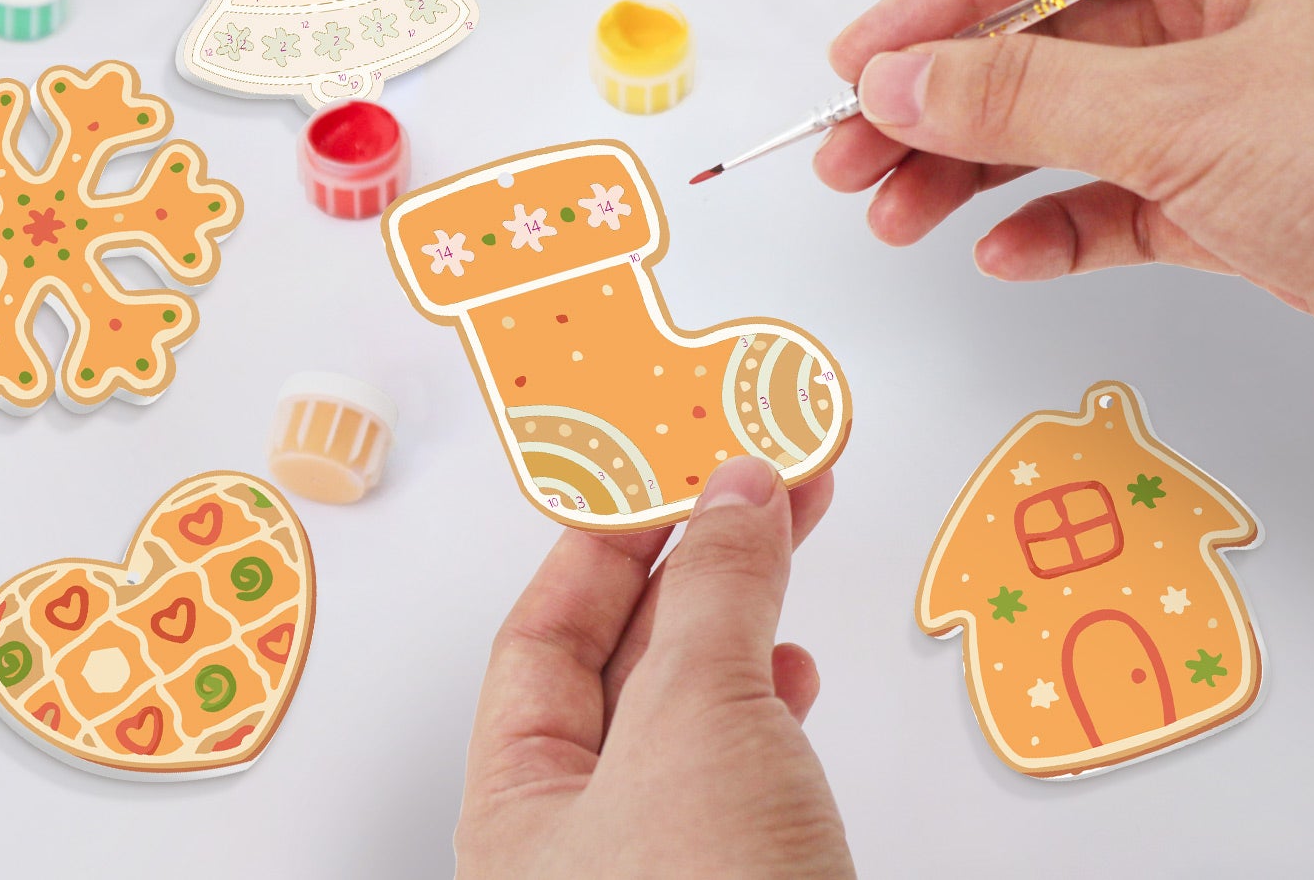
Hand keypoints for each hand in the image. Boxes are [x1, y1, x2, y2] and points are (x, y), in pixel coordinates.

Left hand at [455, 458, 853, 879]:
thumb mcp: (696, 718)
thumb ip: (716, 592)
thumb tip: (736, 494)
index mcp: (519, 805)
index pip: (543, 636)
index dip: (605, 543)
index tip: (665, 474)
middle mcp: (581, 838)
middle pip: (626, 658)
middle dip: (696, 561)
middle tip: (749, 483)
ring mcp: (664, 860)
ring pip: (693, 704)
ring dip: (744, 615)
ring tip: (786, 532)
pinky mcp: (740, 875)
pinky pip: (744, 759)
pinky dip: (773, 698)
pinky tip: (795, 669)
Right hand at [815, 0, 1313, 364]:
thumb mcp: (1186, 116)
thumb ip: (1021, 95)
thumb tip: (887, 81)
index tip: (866, 61)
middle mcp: (1230, 5)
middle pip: (1041, 31)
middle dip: (940, 98)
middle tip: (851, 159)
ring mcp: (1234, 103)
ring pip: (1068, 119)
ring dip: (975, 168)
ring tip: (894, 218)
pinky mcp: (1242, 194)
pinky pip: (1120, 195)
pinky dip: (1057, 223)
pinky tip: (1005, 254)